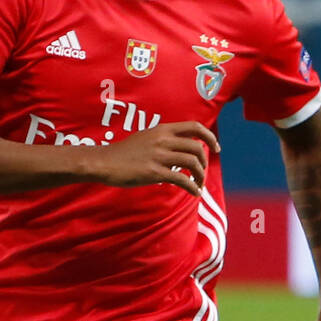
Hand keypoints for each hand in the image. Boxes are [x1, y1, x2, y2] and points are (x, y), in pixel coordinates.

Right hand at [88, 120, 218, 197]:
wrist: (104, 162)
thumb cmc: (123, 153)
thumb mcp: (145, 138)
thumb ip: (163, 140)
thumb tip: (178, 151)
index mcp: (162, 129)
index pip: (194, 126)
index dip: (209, 137)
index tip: (215, 148)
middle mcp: (163, 140)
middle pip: (197, 147)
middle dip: (204, 161)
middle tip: (202, 172)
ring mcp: (159, 156)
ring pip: (192, 163)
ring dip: (200, 176)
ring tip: (198, 185)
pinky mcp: (155, 172)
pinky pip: (182, 179)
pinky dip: (192, 187)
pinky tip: (194, 193)